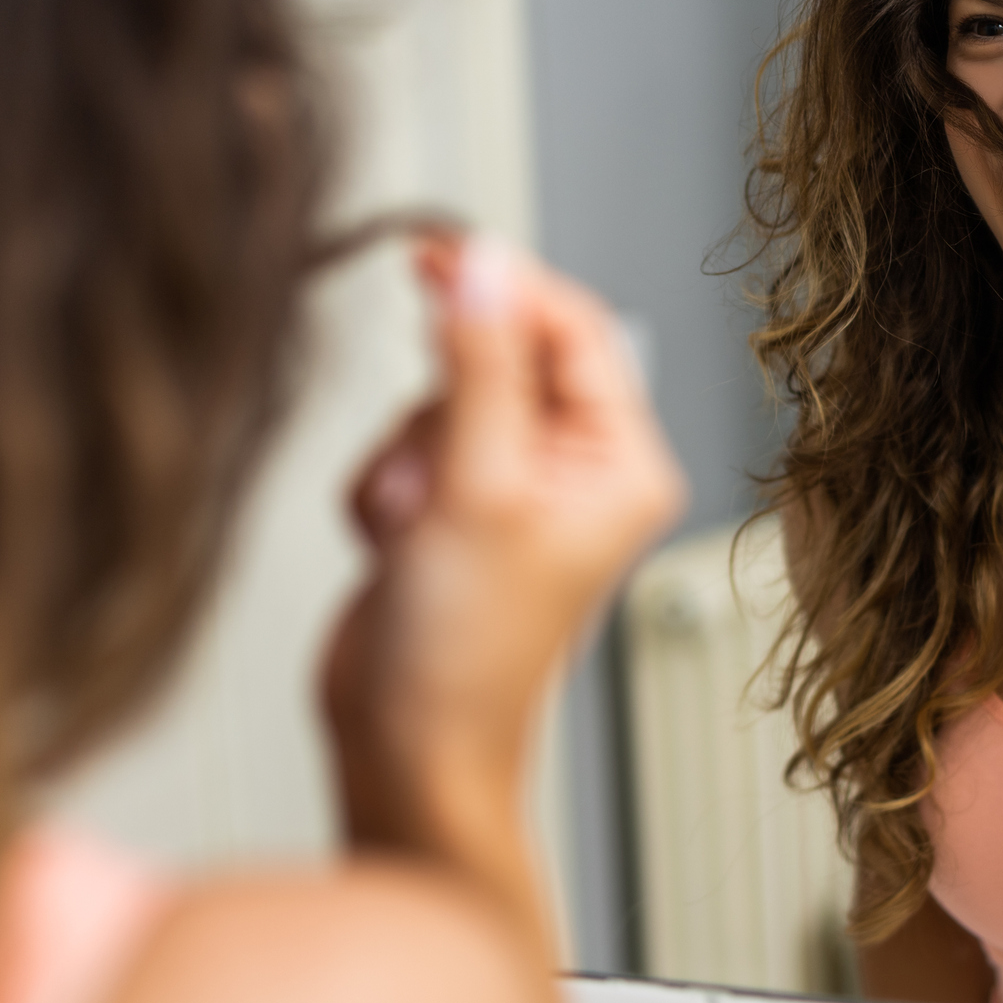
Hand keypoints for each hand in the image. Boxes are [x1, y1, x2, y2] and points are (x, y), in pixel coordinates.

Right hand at [322, 237, 686, 841]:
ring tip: (415, 529)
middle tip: (428, 471)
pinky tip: (393, 549)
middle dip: (441, 408)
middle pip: (499, 356)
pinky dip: (381, 491)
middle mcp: (576, 471)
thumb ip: (478, 365)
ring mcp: (510, 489)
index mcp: (621, 463)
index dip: (505, 284)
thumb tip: (483, 265)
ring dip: (405, 458)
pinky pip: (400, 447)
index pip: (575, 328)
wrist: (402, 750)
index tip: (436, 253)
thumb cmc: (465, 656)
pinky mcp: (450, 509)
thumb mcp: (475, 488)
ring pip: (436, 399)